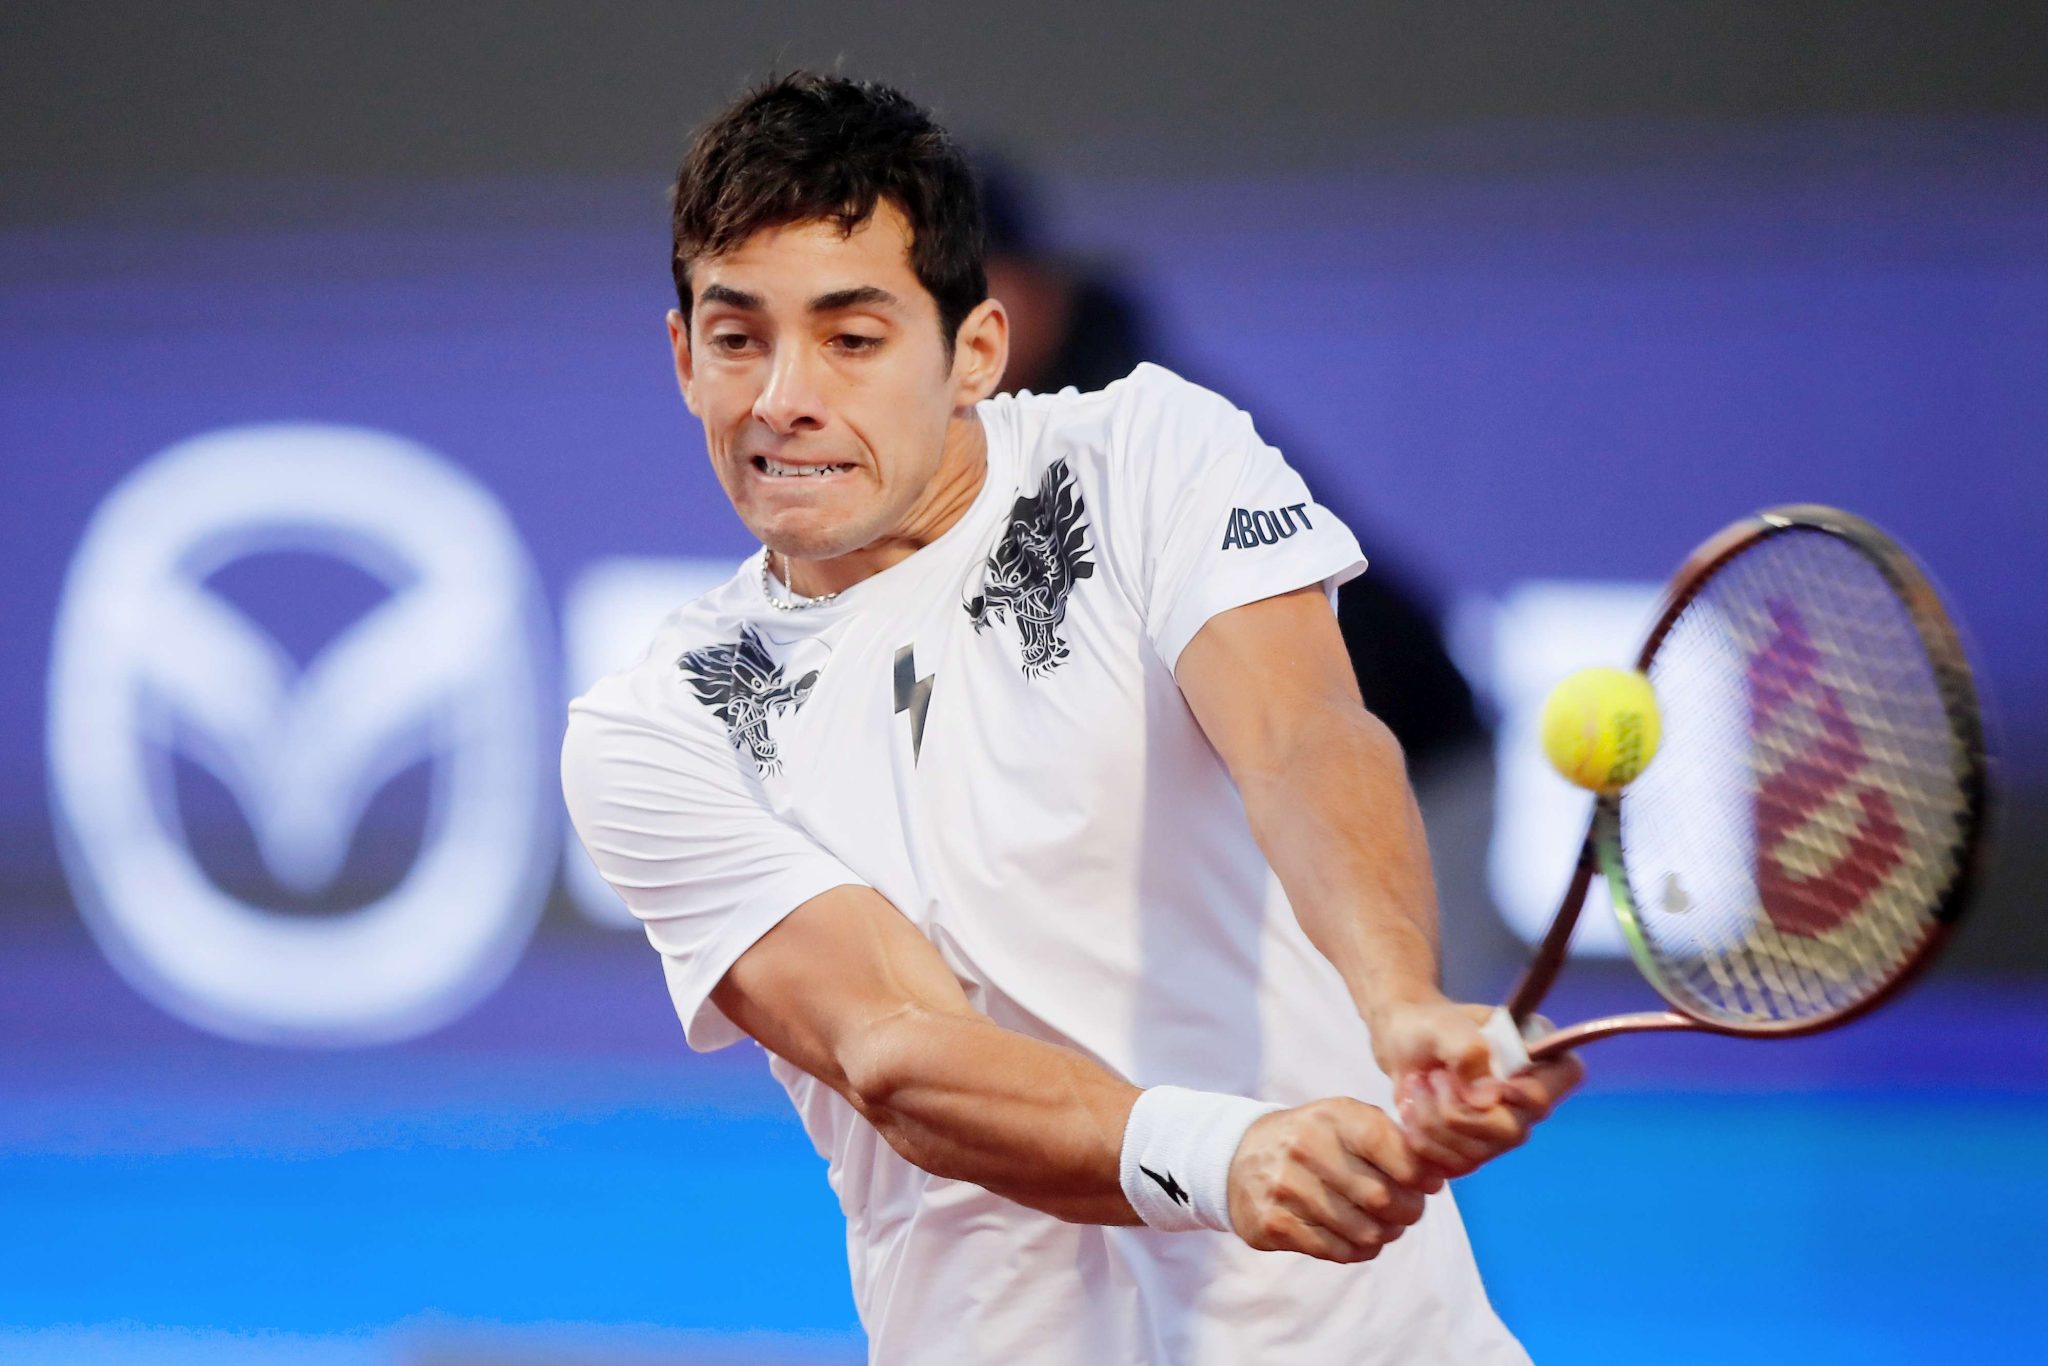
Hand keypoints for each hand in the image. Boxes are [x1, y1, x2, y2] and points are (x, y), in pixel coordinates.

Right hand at [1225, 1098, 1439, 1263]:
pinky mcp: (1275, 1223)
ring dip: (1385, 1234)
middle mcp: (1307, 1147)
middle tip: (1407, 1211)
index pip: (1392, 1148)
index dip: (1420, 1174)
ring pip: (1365, 1231)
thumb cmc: (1313, 1140)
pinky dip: (1359, 1250)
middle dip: (1408, 1211)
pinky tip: (1357, 1237)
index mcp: (1333, 1116)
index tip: (1426, 1184)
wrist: (1239, 1157)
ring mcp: (1287, 1187)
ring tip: (1382, 1224)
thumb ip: (1392, 1140)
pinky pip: (1338, 1252)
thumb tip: (1435, 1175)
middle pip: (1384, 1198)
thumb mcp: (1346, 1120)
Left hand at [1371, 995, 1584, 1178]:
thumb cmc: (1430, 1027)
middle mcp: (1530, 1099)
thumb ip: (1469, 1050)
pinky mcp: (1475, 1151)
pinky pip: (1455, 1164)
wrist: (1403, 1045)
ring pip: (1478, 1152)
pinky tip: (1411, 1111)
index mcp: (1539, 1054)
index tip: (1487, 1082)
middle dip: (1458, 1109)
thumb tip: (1487, 1099)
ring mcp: (1504, 1129)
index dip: (1530, 1091)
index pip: (1566, 1077)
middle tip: (1432, 1078)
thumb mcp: (1444, 1025)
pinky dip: (1423, 1141)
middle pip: (1512, 1130)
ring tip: (1416, 1086)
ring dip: (1432, 1121)